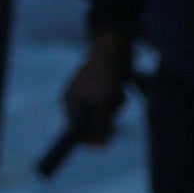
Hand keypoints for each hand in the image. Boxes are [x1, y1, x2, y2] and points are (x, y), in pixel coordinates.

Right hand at [58, 29, 130, 148]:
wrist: (115, 47)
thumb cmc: (106, 78)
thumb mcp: (102, 108)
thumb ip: (100, 128)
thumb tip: (100, 145)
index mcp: (71, 103)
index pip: (77, 133)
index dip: (93, 139)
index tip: (109, 137)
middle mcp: (77, 98)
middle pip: (93, 124)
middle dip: (107, 121)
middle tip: (115, 114)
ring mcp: (90, 91)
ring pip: (106, 114)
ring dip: (116, 109)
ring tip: (119, 94)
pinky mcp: (103, 85)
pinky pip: (112, 102)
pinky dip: (119, 99)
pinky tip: (122, 88)